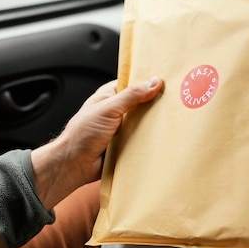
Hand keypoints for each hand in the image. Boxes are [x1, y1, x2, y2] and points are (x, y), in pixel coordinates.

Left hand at [30, 77, 163, 208]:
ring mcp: (121, 129)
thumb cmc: (82, 134)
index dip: (148, 83)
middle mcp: (116, 111)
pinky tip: (160, 140)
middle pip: (141, 105)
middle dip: (154, 106)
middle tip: (173, 104)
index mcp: (109, 96)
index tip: (167, 83)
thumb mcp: (109, 108)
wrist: (74, 165)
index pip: (133, 84)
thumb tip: (154, 82)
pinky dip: (148, 141)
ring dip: (152, 125)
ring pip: (143, 124)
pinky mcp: (124, 145)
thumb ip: (132, 95)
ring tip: (171, 122)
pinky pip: (141, 141)